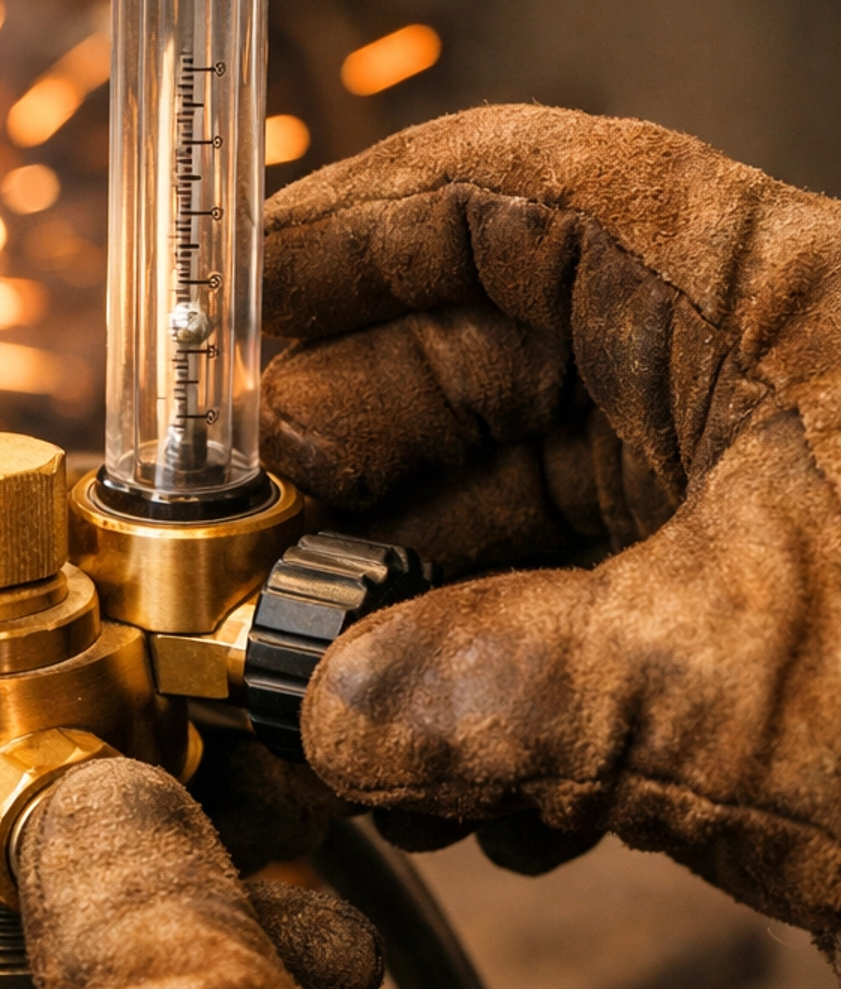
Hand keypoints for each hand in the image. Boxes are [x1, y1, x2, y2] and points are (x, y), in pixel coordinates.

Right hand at [258, 103, 840, 941]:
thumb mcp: (754, 684)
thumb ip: (512, 690)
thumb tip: (328, 714)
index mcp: (754, 297)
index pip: (518, 193)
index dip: (352, 230)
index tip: (225, 306)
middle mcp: (743, 380)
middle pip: (488, 360)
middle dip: (353, 466)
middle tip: (244, 564)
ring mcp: (753, 508)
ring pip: (525, 513)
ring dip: (413, 613)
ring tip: (331, 714)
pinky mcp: (762, 634)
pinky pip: (585, 633)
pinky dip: (504, 704)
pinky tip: (464, 795)